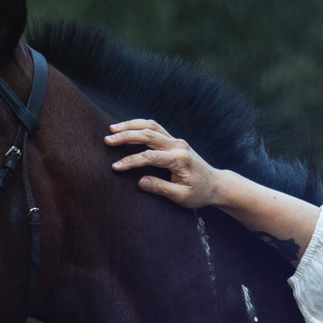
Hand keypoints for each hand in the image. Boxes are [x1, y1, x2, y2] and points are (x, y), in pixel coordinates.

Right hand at [105, 119, 223, 208]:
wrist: (215, 184)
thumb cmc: (199, 193)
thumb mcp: (181, 196)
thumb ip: (161, 188)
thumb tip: (140, 182)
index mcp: (179, 159)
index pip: (150, 157)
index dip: (131, 161)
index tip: (115, 167)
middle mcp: (178, 146)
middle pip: (148, 135)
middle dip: (126, 136)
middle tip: (107, 139)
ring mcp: (176, 140)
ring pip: (151, 126)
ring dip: (131, 125)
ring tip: (113, 128)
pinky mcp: (174, 140)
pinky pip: (155, 127)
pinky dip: (140, 125)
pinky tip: (127, 127)